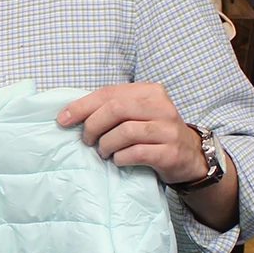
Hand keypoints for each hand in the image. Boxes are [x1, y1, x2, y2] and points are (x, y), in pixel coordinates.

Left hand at [57, 83, 206, 183]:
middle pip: (116, 109)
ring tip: (103, 152)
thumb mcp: (137, 113)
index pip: (110, 93)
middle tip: (86, 140)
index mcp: (150, 91)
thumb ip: (112, 108)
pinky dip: (121, 158)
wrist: (190, 156)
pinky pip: (137, 153)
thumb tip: (71, 114)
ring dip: (106, 145)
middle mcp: (162, 107)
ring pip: (125, 132)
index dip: (82, 106)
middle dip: (93, 126)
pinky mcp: (171, 152)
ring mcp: (168, 130)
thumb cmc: (154, 133)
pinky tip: (118, 160)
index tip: (63, 119)